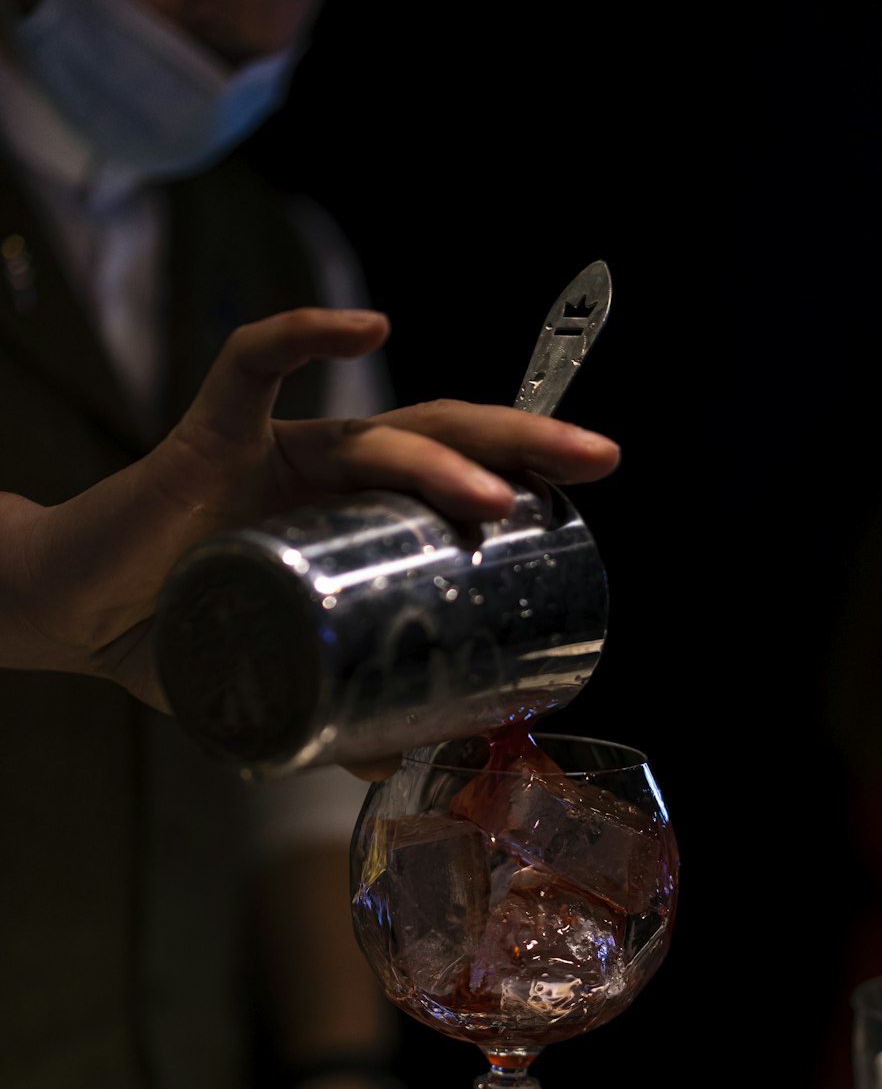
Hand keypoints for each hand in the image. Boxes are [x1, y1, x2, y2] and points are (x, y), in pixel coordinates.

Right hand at [0, 307, 620, 727]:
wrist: (75, 616)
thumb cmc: (178, 638)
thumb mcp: (274, 682)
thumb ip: (333, 715)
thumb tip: (392, 760)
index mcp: (353, 518)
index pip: (452, 478)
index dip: (522, 472)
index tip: (590, 489)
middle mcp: (326, 473)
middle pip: (440, 439)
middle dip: (525, 444)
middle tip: (599, 458)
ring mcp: (271, 450)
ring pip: (372, 428)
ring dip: (443, 454)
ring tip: (503, 492)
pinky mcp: (206, 438)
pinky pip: (251, 366)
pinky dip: (304, 338)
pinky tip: (367, 328)